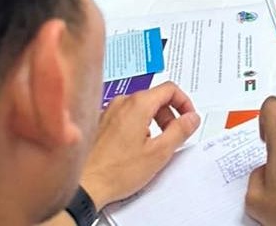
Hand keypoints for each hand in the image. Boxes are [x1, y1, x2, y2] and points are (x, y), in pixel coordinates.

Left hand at [80, 82, 199, 208]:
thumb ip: (181, 131)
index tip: (188, 117)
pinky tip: (134, 149)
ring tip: (152, 146)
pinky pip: (124, 117)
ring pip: (139, 108)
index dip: (184, 102)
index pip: (170, 89)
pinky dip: (136, 127)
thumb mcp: (159, 152)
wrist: (82, 186)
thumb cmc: (115, 171)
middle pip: (155, 98)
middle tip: (173, 135)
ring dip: (153, 122)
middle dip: (169, 115)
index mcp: (138, 104)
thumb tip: (192, 118)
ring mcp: (108, 112)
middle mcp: (122, 103)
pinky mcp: (99, 124)